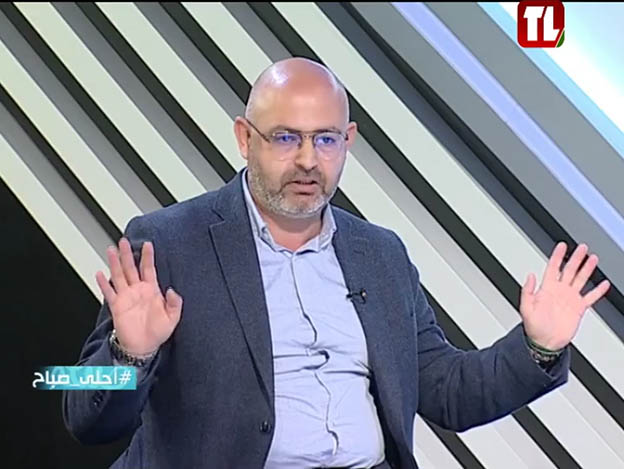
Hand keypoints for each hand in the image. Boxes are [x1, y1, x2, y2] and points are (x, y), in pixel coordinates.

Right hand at [95, 237, 181, 354]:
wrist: (143, 347)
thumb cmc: (157, 332)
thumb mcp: (172, 318)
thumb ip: (175, 303)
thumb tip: (173, 291)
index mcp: (151, 291)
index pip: (149, 269)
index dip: (148, 256)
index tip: (148, 244)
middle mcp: (137, 291)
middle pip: (131, 268)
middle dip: (127, 254)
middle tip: (124, 241)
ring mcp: (126, 297)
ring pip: (119, 275)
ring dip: (115, 263)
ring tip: (111, 250)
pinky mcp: (117, 306)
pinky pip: (109, 292)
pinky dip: (104, 283)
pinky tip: (100, 274)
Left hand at [520, 242, 609, 350]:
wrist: (545, 343)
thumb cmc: (534, 327)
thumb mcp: (526, 308)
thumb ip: (528, 291)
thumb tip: (530, 276)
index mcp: (547, 289)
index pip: (553, 267)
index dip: (557, 256)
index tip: (562, 246)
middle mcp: (559, 291)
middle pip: (569, 270)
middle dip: (576, 258)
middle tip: (582, 248)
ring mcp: (570, 299)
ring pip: (580, 279)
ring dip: (587, 269)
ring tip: (593, 258)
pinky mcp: (579, 308)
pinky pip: (590, 297)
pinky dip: (598, 291)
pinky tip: (603, 284)